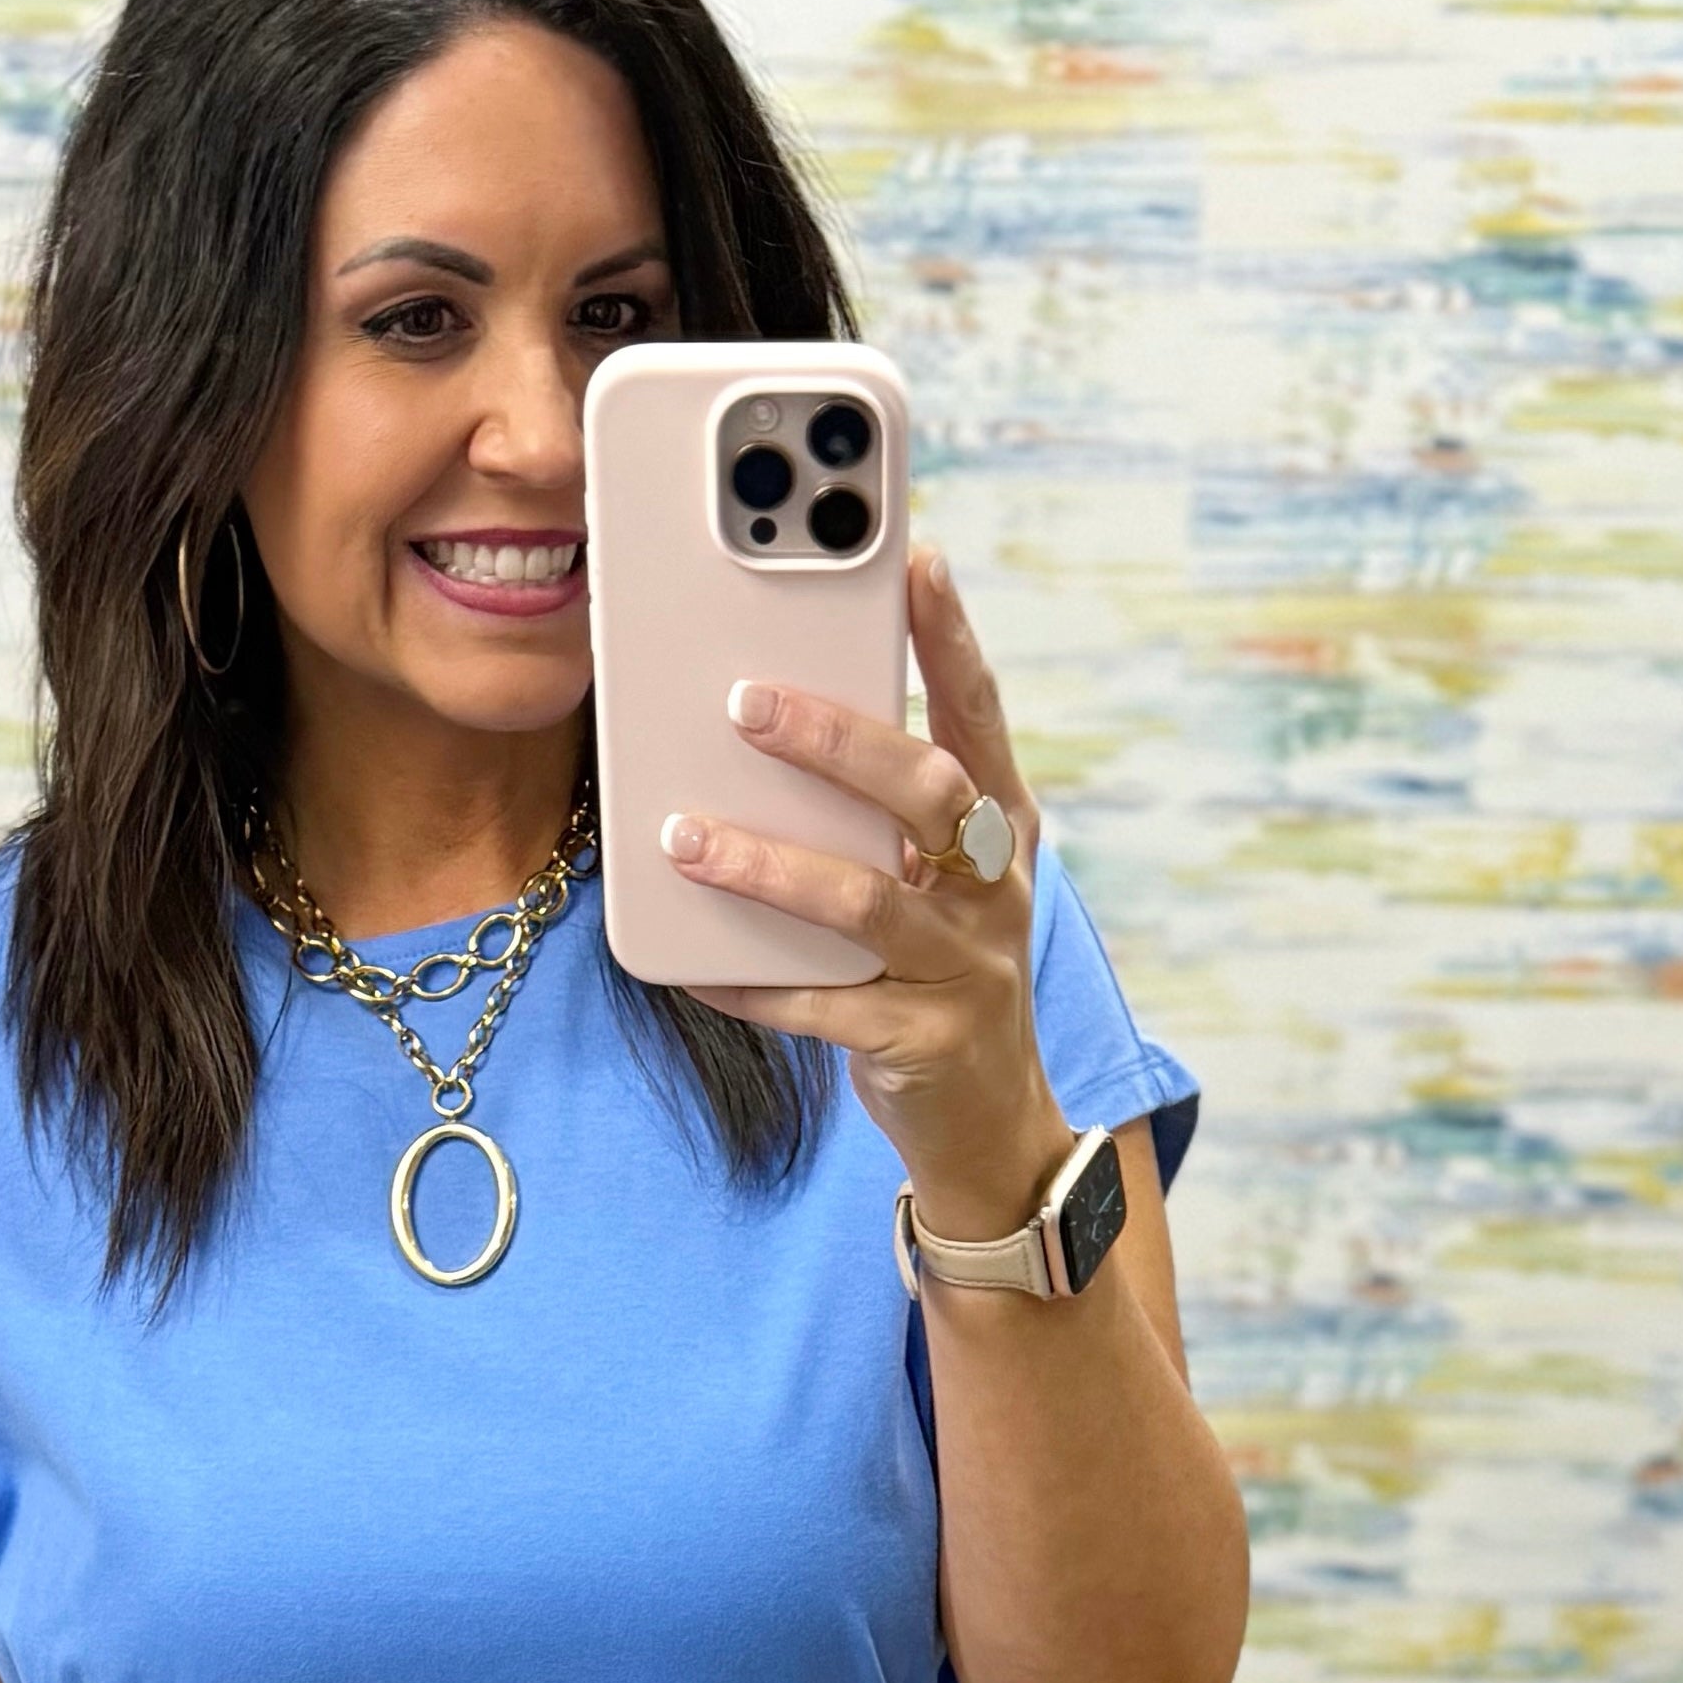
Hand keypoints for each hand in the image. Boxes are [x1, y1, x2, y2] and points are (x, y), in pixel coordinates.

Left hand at [667, 544, 1069, 1245]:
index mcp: (998, 828)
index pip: (981, 714)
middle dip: (836, 741)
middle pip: (925, 793)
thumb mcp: (928, 879)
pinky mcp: (918, 1043)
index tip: (916, 559)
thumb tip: (769, 716)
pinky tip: (689, 960)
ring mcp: (963, 969)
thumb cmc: (937, 969)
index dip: (952, 638)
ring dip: (768, 864)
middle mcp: (994, 890)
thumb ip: (876, 811)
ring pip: (863, 903)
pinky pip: (821, 1007)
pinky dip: (750, 982)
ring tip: (684, 835)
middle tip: (745, 701)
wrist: (986, 1122)